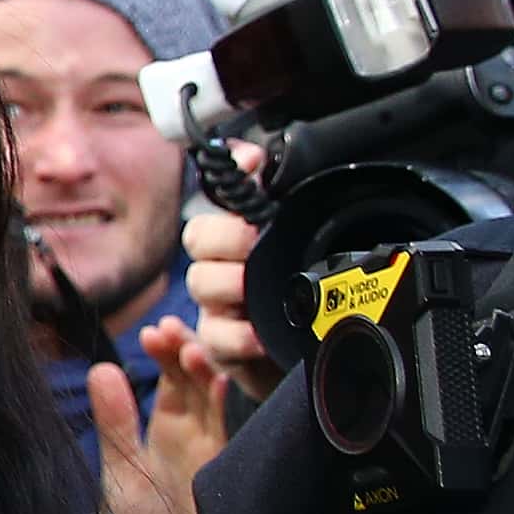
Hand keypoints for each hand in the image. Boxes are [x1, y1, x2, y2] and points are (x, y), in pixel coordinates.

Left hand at [90, 317, 233, 513]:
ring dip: (200, 370)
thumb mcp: (122, 468)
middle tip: (167, 330)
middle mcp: (194, 432)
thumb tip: (103, 367)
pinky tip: (214, 380)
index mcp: (168, 428)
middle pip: (193, 379)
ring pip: (211, 397)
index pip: (170, 379)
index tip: (152, 332)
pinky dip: (220, 402)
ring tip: (185, 348)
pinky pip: (226, 428)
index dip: (163, 353)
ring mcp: (212, 447)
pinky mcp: (224, 466)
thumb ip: (115, 422)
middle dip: (182, 351)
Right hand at [179, 145, 284, 402]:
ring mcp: (217, 306)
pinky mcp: (220, 347)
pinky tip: (258, 336)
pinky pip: (213, 338)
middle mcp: (222, 267)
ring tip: (253, 292)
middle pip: (199, 236)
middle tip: (254, 242)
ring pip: (202, 284)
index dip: (231, 181)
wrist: (314, 356)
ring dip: (228, 286)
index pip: (218, 200)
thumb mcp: (306, 245)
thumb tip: (254, 157)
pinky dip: (235, 337)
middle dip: (226, 236)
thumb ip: (278, 203)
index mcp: (239, 238)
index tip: (252, 171)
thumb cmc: (306, 298)